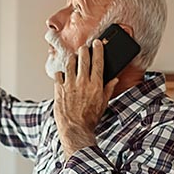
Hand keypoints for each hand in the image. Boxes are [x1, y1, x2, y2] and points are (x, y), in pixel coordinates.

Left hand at [53, 39, 118, 156]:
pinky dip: (61, 73)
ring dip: (72, 59)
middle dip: (84, 50)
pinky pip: (58, 75)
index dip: (98, 50)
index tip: (97, 43)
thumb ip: (108, 89)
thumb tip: (114, 80)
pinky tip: (63, 74)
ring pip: (70, 64)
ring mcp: (70, 85)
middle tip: (84, 47)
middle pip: (83, 59)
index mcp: (96, 85)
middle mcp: (83, 82)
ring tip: (74, 57)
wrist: (75, 129)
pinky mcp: (59, 90)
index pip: (98, 62)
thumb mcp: (103, 104)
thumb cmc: (89, 119)